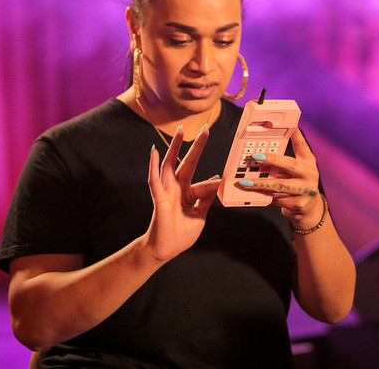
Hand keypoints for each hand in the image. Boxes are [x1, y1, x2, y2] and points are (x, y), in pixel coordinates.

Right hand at [144, 125, 217, 261]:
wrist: (165, 250)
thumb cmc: (180, 235)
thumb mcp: (200, 216)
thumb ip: (206, 200)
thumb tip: (217, 184)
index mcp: (189, 194)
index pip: (205, 183)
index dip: (215, 182)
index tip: (224, 177)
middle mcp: (178, 189)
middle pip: (188, 163)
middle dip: (197, 146)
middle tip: (206, 129)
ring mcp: (168, 191)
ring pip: (171, 164)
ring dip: (174, 147)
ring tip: (179, 131)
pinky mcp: (159, 198)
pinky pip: (154, 179)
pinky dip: (154, 165)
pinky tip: (155, 152)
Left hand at [234, 129, 322, 229]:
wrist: (309, 208)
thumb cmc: (298, 183)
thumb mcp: (296, 170)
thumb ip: (283, 163)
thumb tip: (260, 156)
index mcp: (308, 162)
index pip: (301, 145)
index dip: (296, 135)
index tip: (289, 125)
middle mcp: (309, 174)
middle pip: (289, 164)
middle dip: (271, 160)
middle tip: (255, 156)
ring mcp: (306, 190)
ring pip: (279, 185)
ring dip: (260, 183)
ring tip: (245, 182)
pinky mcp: (299, 204)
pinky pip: (277, 198)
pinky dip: (266, 195)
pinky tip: (257, 193)